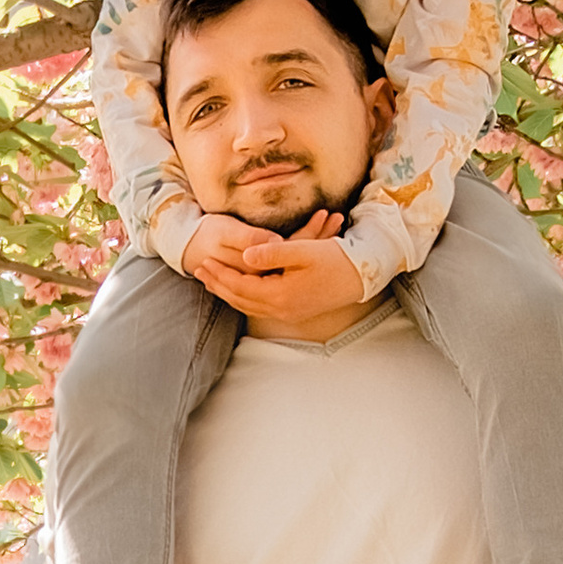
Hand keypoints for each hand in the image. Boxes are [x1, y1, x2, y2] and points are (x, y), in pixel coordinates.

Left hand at [180, 211, 364, 326]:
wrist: (363, 277)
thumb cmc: (336, 259)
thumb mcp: (304, 250)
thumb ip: (273, 253)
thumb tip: (245, 256)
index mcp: (281, 295)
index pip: (240, 286)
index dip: (220, 274)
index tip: (204, 261)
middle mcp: (281, 309)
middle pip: (240, 299)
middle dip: (218, 285)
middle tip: (199, 270)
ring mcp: (288, 313)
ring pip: (249, 306)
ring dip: (228, 293)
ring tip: (212, 280)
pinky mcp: (294, 311)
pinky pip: (260, 307)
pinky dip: (244, 297)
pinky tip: (239, 288)